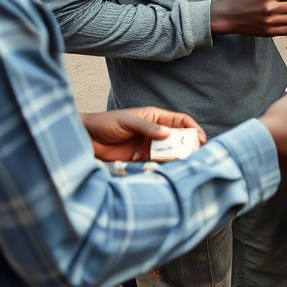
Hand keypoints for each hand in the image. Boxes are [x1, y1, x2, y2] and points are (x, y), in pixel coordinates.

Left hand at [82, 108, 205, 161]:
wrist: (86, 139)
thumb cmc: (106, 123)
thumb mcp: (127, 121)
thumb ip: (147, 127)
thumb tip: (167, 134)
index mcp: (154, 117)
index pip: (179, 120)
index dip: (192, 128)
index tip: (201, 138)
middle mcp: (154, 131)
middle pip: (178, 137)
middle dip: (188, 144)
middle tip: (196, 154)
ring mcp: (148, 145)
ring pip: (169, 151)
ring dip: (177, 157)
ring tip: (185, 164)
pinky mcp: (140, 159)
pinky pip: (156, 162)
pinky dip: (164, 166)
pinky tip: (169, 170)